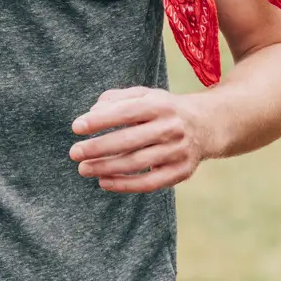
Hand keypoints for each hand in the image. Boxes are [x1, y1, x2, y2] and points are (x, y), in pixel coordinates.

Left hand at [69, 87, 212, 193]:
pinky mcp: (180, 172)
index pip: (125, 112)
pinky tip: (103, 181)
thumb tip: (92, 113)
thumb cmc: (164, 109)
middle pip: (129, 140)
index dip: (99, 121)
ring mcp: (177, 151)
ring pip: (136, 163)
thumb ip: (117, 99)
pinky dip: (124, 185)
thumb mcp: (145, 95)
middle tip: (74, 153)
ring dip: (106, 168)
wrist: (207, 125)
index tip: (76, 127)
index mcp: (160, 105)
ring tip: (83, 168)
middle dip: (97, 147)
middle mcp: (170, 128)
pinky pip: (149, 182)